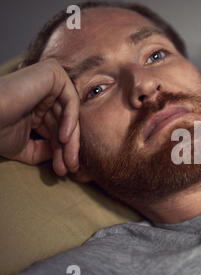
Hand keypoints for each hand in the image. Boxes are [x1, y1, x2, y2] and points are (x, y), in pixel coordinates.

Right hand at [0, 59, 79, 175]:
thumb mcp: (24, 146)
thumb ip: (45, 150)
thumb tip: (65, 156)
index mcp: (36, 105)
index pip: (57, 128)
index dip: (61, 150)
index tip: (64, 171)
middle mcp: (43, 92)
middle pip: (65, 122)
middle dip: (68, 148)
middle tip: (70, 168)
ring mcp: (49, 81)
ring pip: (70, 114)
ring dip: (71, 141)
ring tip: (68, 161)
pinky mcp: (52, 73)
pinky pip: (71, 99)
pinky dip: (70, 120)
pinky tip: (63, 138)